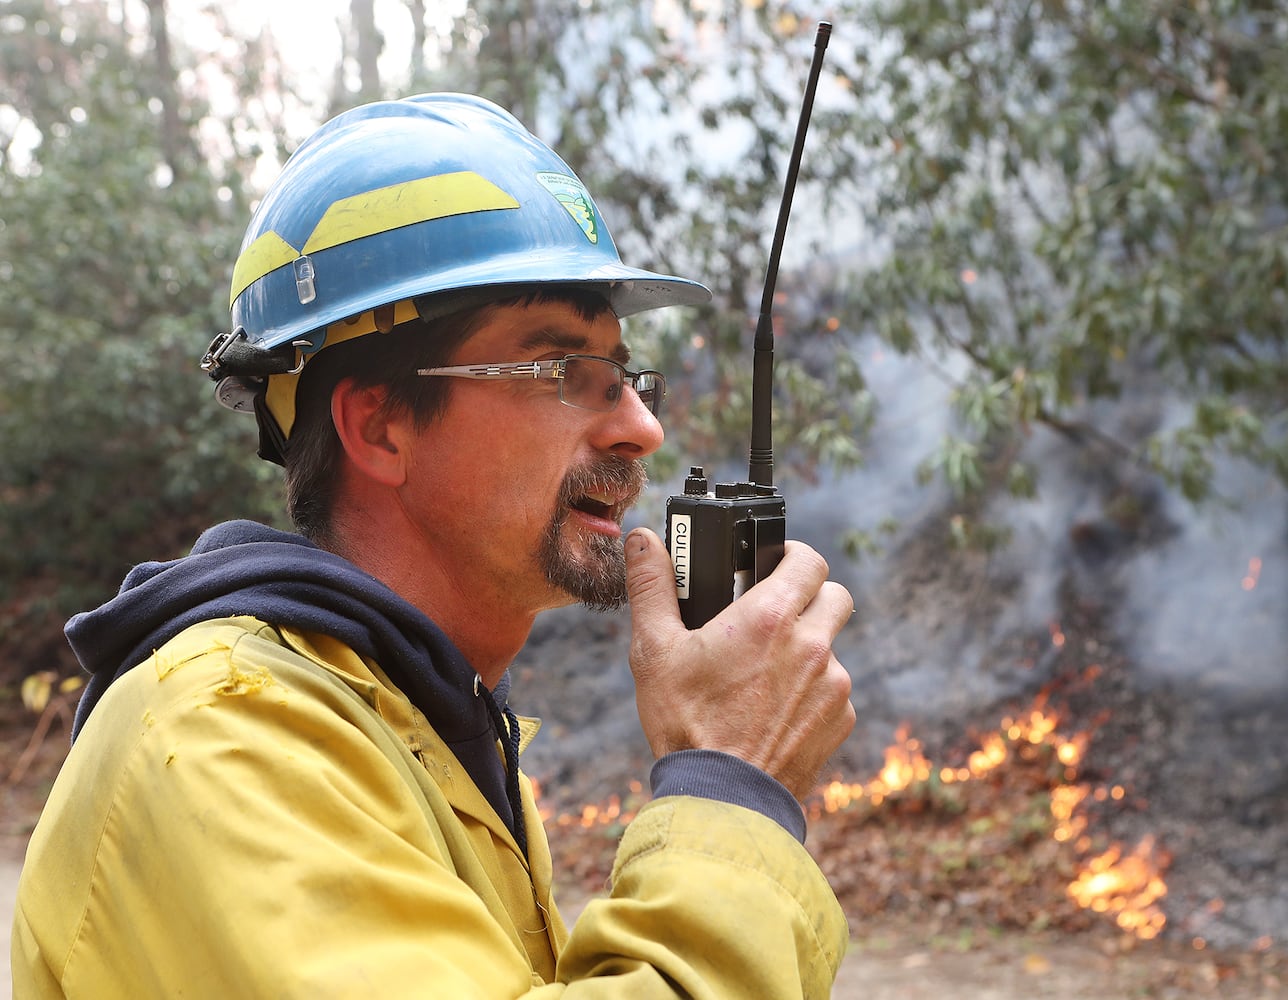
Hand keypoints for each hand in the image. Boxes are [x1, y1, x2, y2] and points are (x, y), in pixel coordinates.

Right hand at [624, 527, 855, 800]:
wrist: (721, 800)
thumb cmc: (685, 724)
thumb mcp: (654, 650)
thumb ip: (651, 586)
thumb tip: (641, 539)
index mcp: (770, 618)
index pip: (809, 559)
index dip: (793, 555)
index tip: (775, 564)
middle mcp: (812, 645)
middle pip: (834, 595)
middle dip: (810, 595)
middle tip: (775, 611)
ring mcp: (833, 685)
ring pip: (832, 645)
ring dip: (808, 647)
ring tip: (765, 671)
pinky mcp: (839, 721)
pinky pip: (834, 690)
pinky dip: (812, 691)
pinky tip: (775, 709)